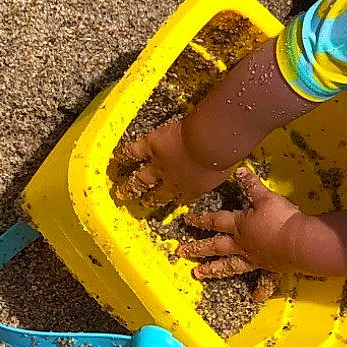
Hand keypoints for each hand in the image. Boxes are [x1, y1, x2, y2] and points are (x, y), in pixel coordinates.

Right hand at [116, 118, 230, 210]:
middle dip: (150, 200)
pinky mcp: (152, 146)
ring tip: (121, 191)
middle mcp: (174, 181)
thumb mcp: (226, 168)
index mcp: (194, 188)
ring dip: (131, 186)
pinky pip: (133, 152)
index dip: (177, 200)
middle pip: (159, 194)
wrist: (212, 142)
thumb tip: (230, 165)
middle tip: (141, 204)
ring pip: (141, 179)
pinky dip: (124, 154)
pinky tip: (116, 158)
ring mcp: (160, 164)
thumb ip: (221, 170)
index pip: (183, 197)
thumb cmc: (225, 153)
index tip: (171, 203)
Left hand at [177, 164, 310, 278]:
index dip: (200, 219)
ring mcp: (254, 259)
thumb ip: (252, 185)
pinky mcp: (268, 268)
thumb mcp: (265, 198)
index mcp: (239, 226)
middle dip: (197, 248)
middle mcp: (242, 245)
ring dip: (213, 269)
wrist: (299, 243)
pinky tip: (256, 297)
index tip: (185, 221)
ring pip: (229, 265)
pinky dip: (259, 288)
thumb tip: (239, 170)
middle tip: (180, 253)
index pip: (215, 221)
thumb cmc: (280, 219)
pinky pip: (261, 280)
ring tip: (198, 274)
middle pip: (215, 246)